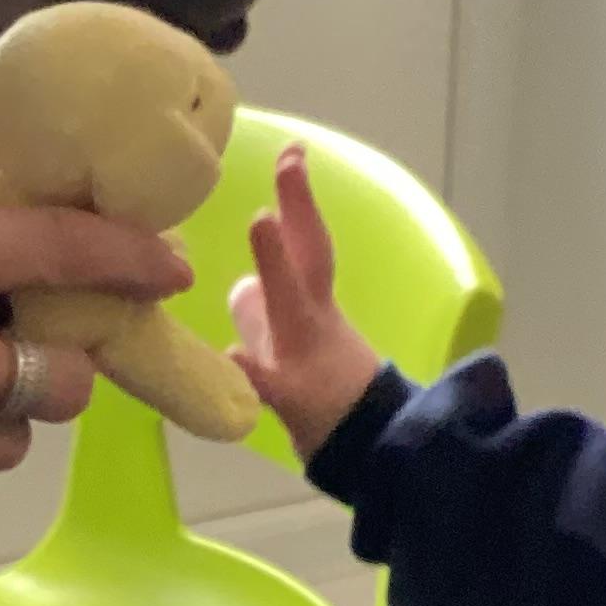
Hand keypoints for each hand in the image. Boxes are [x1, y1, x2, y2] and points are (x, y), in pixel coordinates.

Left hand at [229, 147, 382, 460]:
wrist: (372, 454)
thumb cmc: (330, 399)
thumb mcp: (299, 347)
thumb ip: (268, 314)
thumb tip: (241, 289)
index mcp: (319, 308)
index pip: (309, 243)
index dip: (299, 198)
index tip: (292, 151)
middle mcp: (315, 322)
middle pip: (311, 257)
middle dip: (300, 208)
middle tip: (290, 162)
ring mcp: (305, 357)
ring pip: (291, 304)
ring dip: (277, 264)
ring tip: (260, 221)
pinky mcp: (294, 399)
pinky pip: (267, 381)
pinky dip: (250, 368)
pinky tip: (233, 353)